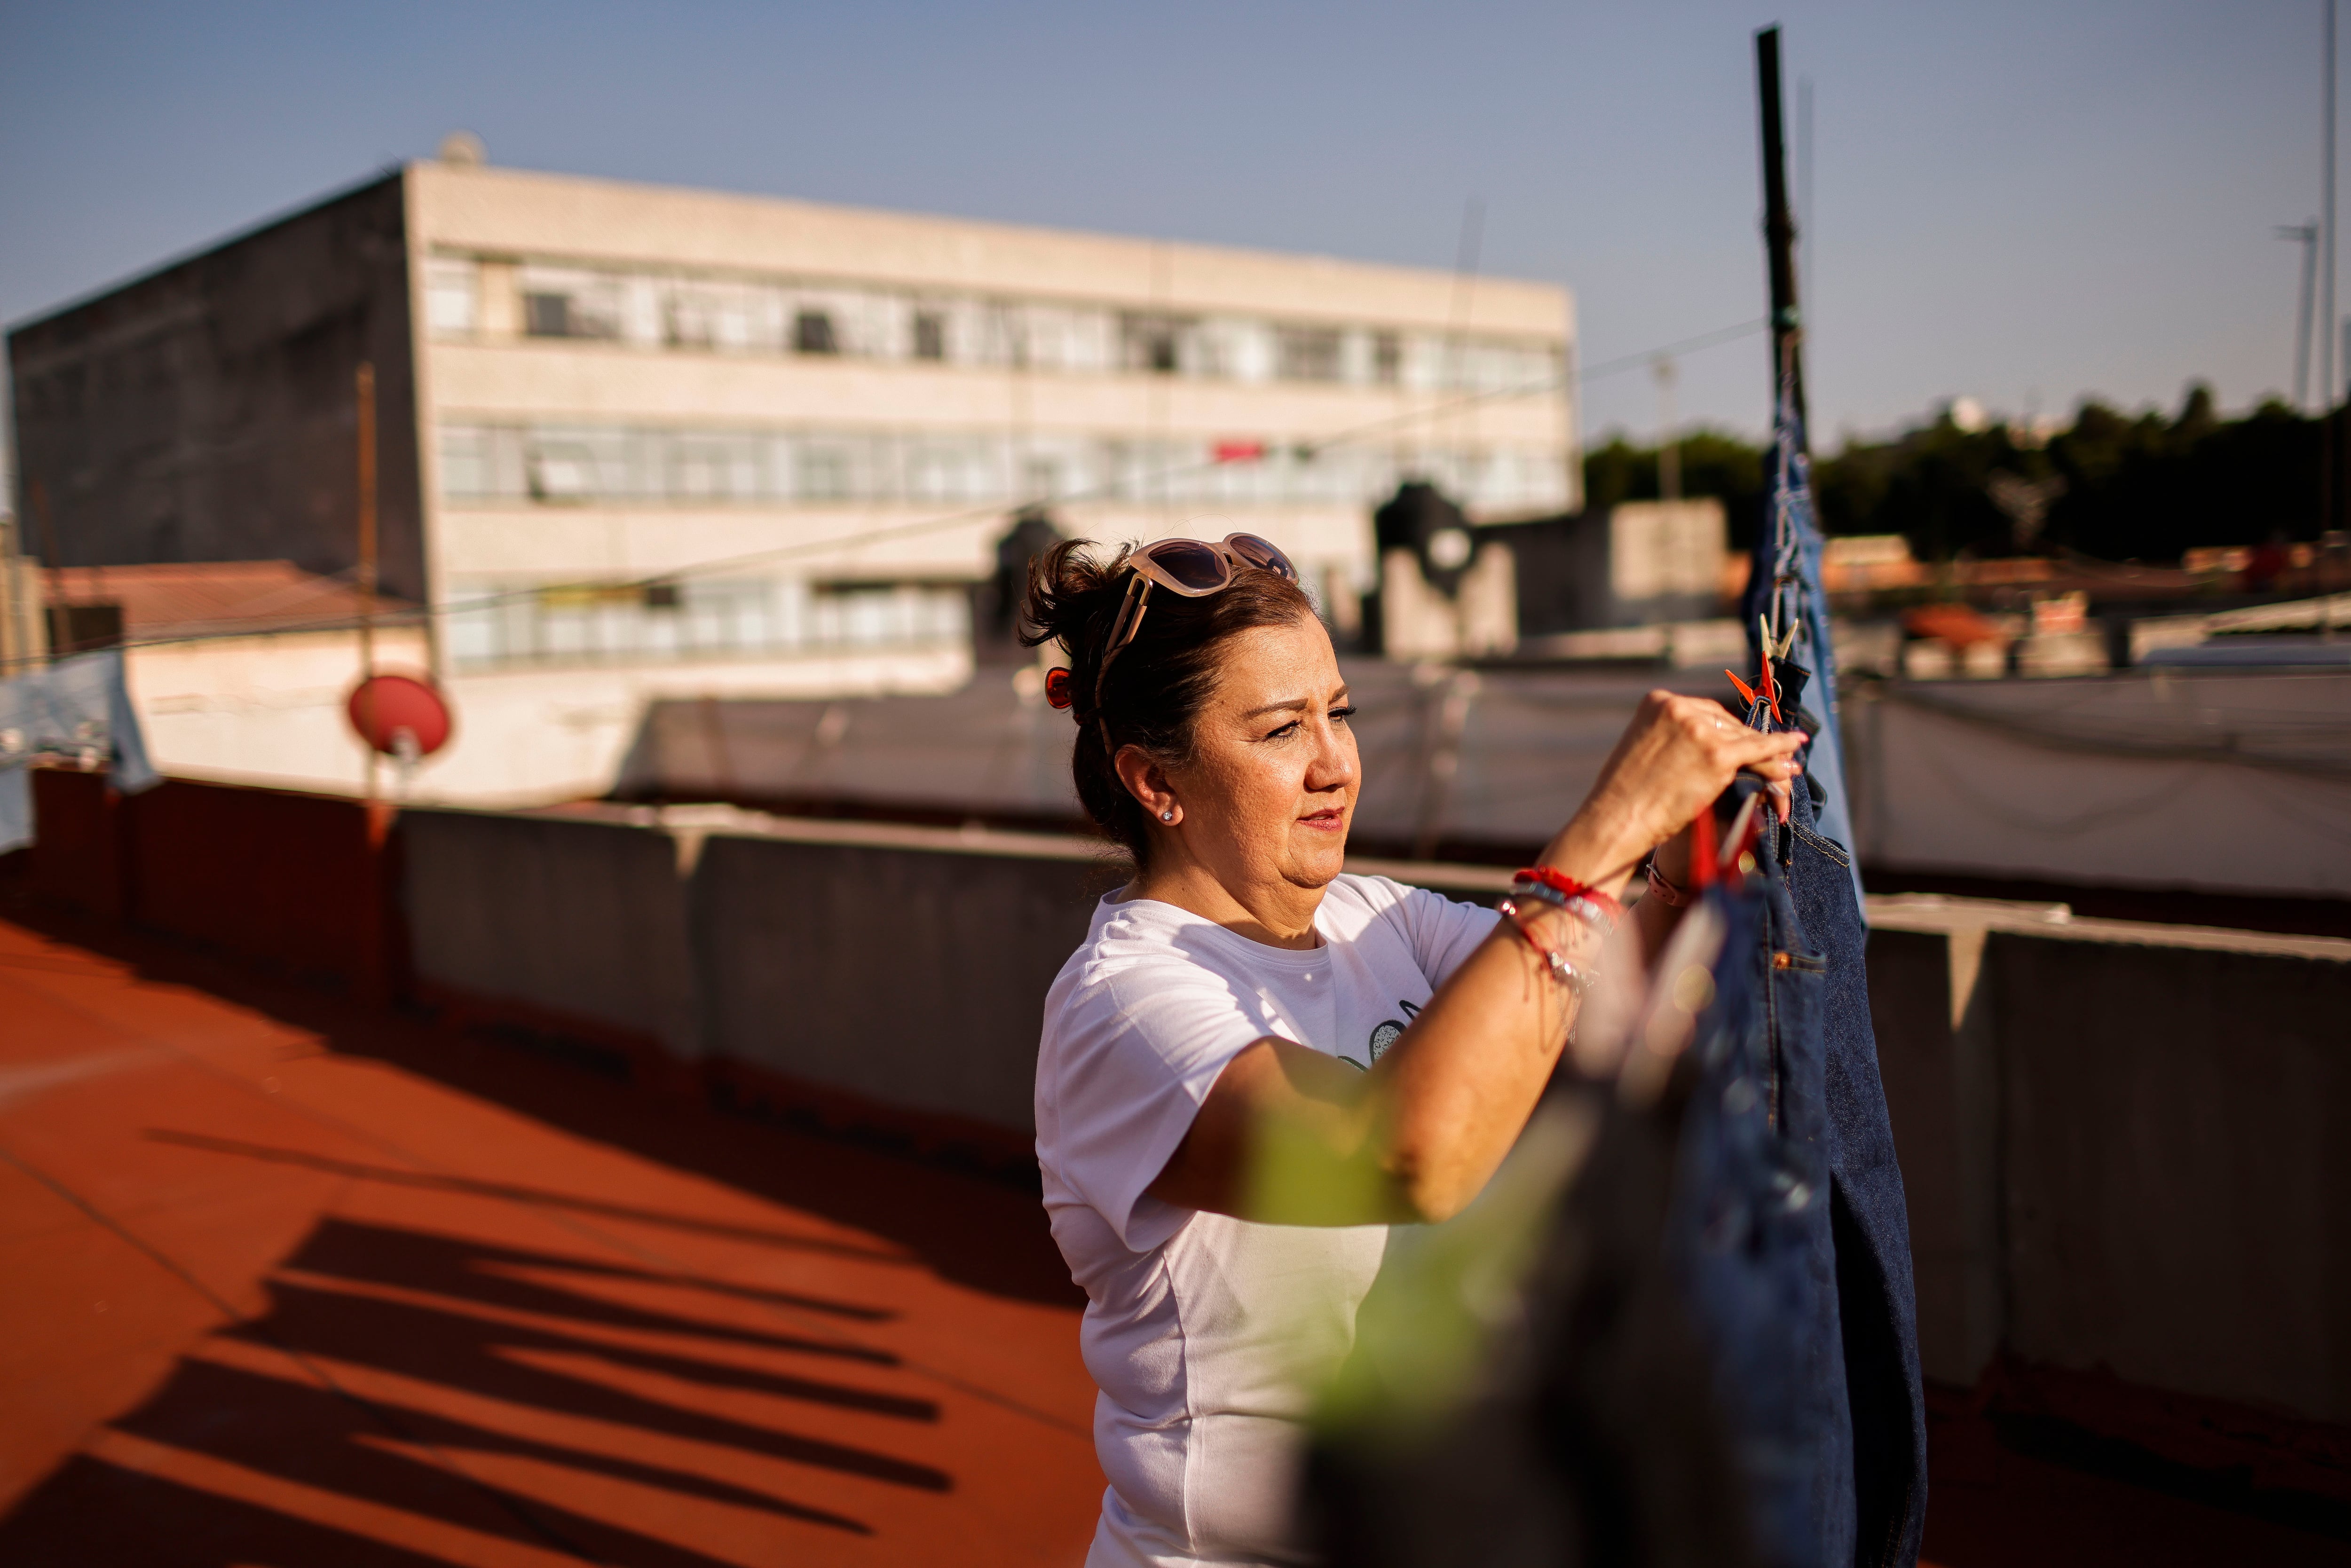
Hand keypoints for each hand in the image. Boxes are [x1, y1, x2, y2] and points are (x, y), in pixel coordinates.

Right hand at [1546, 691, 1805, 883]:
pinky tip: (1796, 746)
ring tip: (1788, 765)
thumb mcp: (1641, 750)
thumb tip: (1700, 748)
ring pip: (1744, 738)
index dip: (1726, 730)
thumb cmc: (1623, 796)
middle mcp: (1679, 709)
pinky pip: (1758, 749)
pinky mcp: (1717, 755)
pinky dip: (1780, 748)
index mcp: (1657, 702)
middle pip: (1727, 724)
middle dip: (1748, 744)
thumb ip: (1669, 739)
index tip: (1740, 742)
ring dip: (1768, 754)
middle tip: (1772, 757)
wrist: (1616, 820)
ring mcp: (1699, 730)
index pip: (1704, 712)